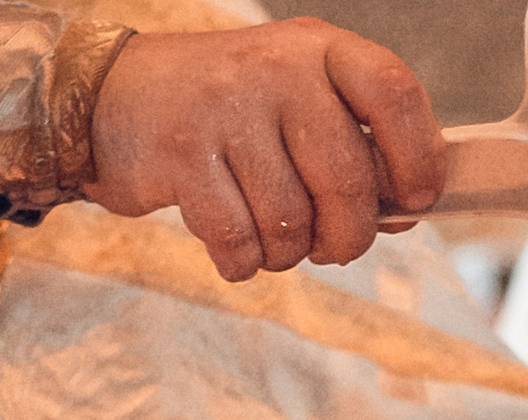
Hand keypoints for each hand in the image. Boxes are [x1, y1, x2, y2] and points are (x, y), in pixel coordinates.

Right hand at [85, 21, 444, 281]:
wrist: (108, 97)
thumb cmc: (226, 113)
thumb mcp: (296, 103)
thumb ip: (352, 147)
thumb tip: (405, 211)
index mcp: (318, 50)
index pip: (393, 92)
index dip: (419, 157)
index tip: (418, 198)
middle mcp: (275, 68)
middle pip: (347, 179)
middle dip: (349, 235)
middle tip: (334, 246)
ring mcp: (226, 107)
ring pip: (292, 219)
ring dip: (289, 252)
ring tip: (272, 237)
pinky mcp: (181, 152)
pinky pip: (239, 238)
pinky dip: (244, 261)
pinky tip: (236, 247)